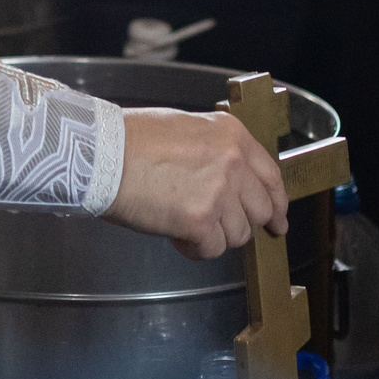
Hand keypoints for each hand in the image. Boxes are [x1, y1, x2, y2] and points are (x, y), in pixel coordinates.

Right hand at [106, 108, 289, 259]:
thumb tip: (233, 183)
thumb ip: (217, 151)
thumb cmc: (131, 140)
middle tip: (223, 229)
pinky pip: (213, 249)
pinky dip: (195, 248)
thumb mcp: (187, 129)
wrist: (100, 153)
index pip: (272, 176)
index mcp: (232, 135)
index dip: (276, 204)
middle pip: (261, 210)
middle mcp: (233, 161)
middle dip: (243, 224)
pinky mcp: (201, 220)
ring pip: (238, 234)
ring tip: (183, 223)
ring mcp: (220, 191)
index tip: (277, 220)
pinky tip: (176, 235)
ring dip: (214, 236)